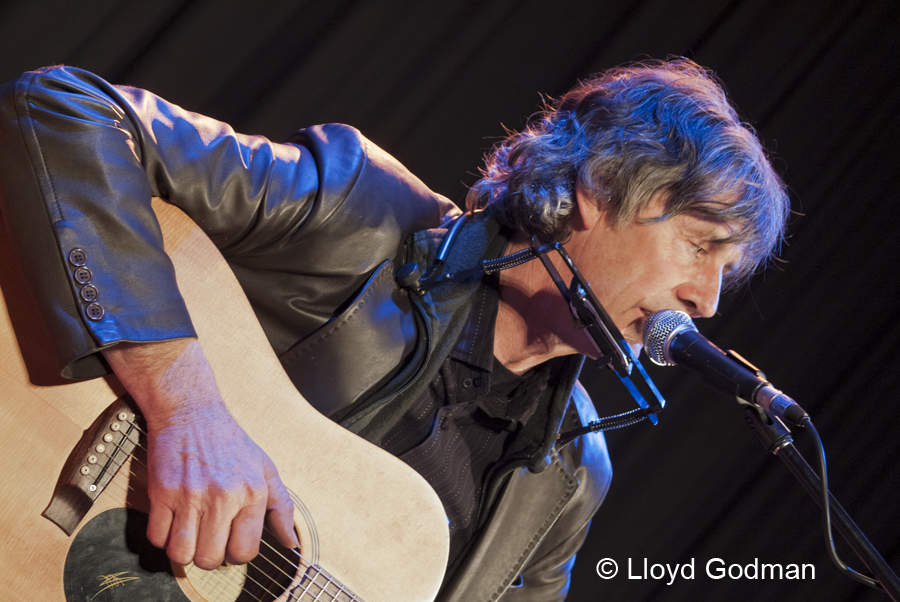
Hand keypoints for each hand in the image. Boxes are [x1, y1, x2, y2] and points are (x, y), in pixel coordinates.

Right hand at [103, 339, 297, 568]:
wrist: (191, 412)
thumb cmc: (229, 442)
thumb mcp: (265, 469)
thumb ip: (281, 507)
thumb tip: (290, 541)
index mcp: (252, 493)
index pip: (244, 552)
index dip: (236, 553)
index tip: (230, 542)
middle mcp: (223, 497)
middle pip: (211, 559)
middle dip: (209, 554)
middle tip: (208, 537)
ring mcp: (191, 496)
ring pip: (182, 554)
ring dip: (184, 550)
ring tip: (190, 532)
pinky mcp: (162, 492)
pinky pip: (157, 538)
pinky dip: (162, 536)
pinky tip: (173, 520)